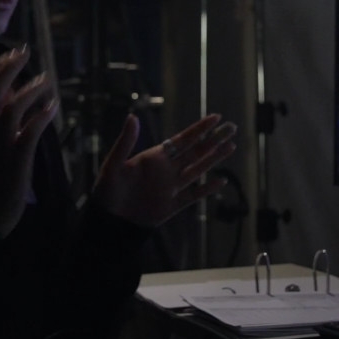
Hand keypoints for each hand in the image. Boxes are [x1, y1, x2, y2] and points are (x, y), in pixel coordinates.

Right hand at [0, 47, 59, 238]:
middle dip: (9, 68)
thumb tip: (9, 88)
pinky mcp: (15, 162)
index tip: (12, 53)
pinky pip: (29, 132)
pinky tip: (54, 106)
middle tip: (26, 53)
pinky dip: (42, 116)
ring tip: (47, 80)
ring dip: (30, 90)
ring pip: (11, 109)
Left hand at [92, 113, 237, 227]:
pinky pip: (194, 195)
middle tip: (231, 127)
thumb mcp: (113, 164)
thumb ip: (125, 142)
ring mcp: (172, 187)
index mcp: (155, 157)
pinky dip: (207, 189)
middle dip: (213, 139)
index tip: (215, 117)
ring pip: (199, 170)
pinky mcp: (173, 205)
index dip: (199, 129)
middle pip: (196, 151)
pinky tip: (221, 180)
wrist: (109, 221)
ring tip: (231, 146)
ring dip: (214, 158)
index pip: (182, 140)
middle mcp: (167, 169)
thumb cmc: (107, 190)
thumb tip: (132, 117)